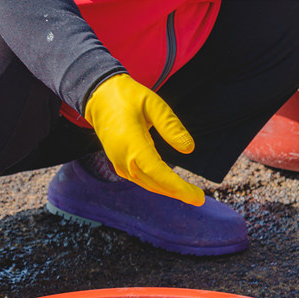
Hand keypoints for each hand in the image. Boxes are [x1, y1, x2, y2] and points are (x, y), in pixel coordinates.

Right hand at [84, 73, 204, 205]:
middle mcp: (123, 158)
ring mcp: (119, 163)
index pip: (158, 173)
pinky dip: (157, 185)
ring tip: (188, 195)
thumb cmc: (128, 97)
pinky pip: (140, 179)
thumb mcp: (154, 104)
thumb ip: (171, 126)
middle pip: (154, 183)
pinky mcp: (119, 163)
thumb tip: (189, 149)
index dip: (177, 187)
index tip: (196, 197)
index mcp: (132, 144)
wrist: (99, 98)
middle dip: (177, 192)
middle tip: (199, 199)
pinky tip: (169, 186)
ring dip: (167, 191)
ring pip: (147, 184)